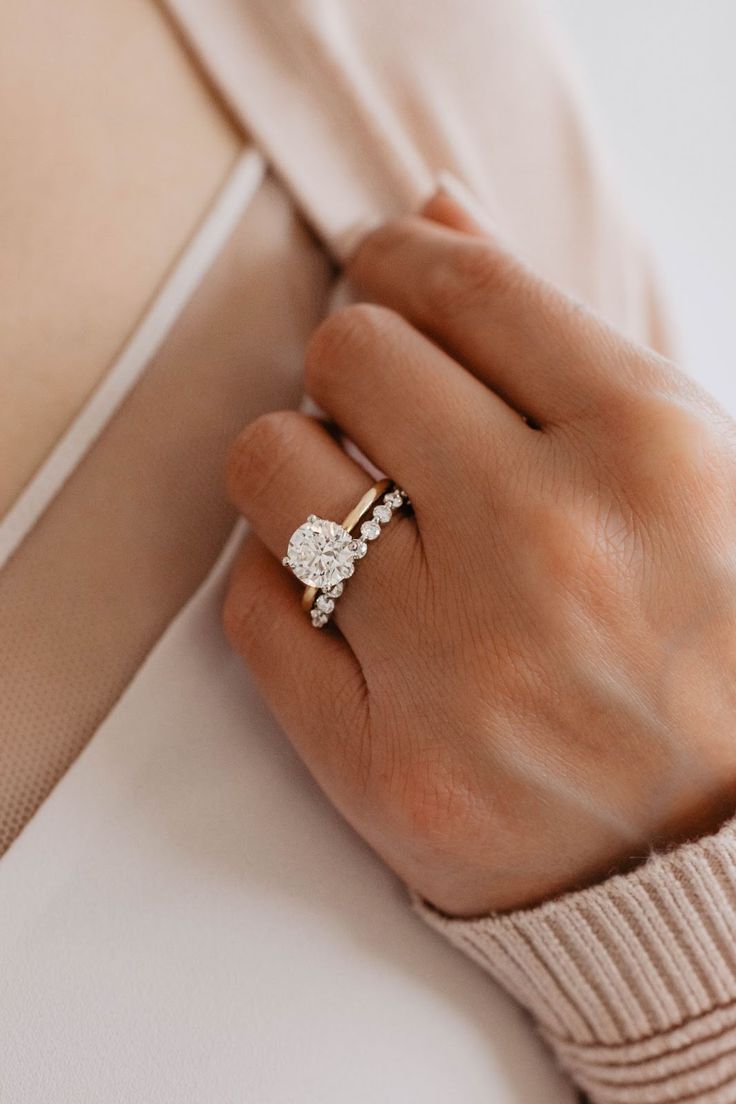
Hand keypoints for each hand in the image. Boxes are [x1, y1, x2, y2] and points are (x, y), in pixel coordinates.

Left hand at [223, 189, 735, 917]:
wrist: (729, 854)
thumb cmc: (713, 640)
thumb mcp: (684, 461)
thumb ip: (551, 331)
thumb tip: (424, 211)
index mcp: (649, 449)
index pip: (459, 283)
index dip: (402, 260)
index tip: (387, 276)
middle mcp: (548, 547)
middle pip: (348, 356)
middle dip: (356, 365)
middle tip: (387, 411)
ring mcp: (458, 669)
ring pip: (270, 470)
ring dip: (300, 469)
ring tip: (361, 508)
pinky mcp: (384, 771)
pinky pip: (254, 613)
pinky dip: (283, 589)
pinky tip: (347, 607)